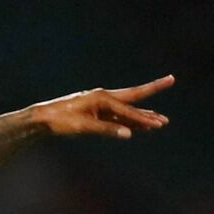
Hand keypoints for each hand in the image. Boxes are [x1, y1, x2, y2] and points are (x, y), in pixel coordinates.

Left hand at [31, 74, 172, 138]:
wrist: (42, 119)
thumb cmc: (60, 121)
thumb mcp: (83, 127)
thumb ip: (106, 129)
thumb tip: (128, 134)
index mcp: (101, 98)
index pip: (128, 109)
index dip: (144, 118)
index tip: (159, 124)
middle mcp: (102, 98)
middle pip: (133, 96)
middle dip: (152, 90)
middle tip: (171, 79)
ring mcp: (99, 105)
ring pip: (126, 109)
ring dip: (142, 115)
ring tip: (160, 120)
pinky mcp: (95, 113)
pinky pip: (116, 116)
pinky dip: (128, 121)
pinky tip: (138, 126)